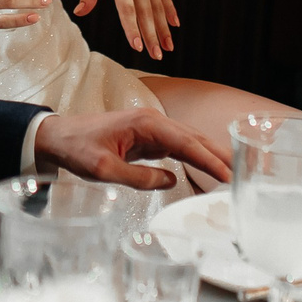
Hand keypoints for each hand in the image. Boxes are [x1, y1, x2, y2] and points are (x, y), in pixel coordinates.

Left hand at [33, 109, 230, 187]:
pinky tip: (207, 169)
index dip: (209, 160)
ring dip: (210, 155)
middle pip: (194, 137)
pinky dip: (194, 158)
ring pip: (189, 141)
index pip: (186, 142)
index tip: (228, 174)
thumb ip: (138, 177)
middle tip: (244, 172)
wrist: (57, 137)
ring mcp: (151, 129)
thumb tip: (170, 180)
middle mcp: (152, 121)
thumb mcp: (104, 169)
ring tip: (233, 172)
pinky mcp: (147, 138)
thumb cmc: (77, 149)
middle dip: (219, 154)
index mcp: (144, 123)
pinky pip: (177, 148)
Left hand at [71, 0, 178, 59]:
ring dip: (163, 28)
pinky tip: (175, 25)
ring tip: (169, 48)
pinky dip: (170, 10)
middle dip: (151, 36)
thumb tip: (80, 13)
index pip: (127, 9)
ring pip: (157, 6)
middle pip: (145, 12)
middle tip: (157, 56)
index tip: (137, 46)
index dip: (132, 28)